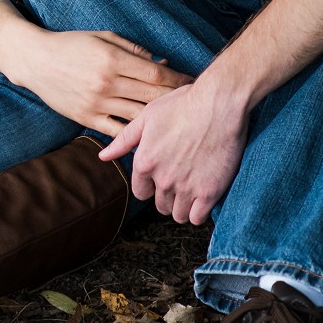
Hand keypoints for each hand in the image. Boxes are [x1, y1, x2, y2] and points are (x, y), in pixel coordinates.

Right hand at [7, 29, 190, 137]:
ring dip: (160, 119)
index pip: (155, 74)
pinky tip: (150, 137)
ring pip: (138, 116)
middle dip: (175, 99)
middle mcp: (106, 82)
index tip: (192, 82)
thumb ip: (133, 49)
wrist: (35, 60)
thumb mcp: (103, 37)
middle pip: (151, 96)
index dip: (178, 80)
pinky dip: (134, 135)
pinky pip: (116, 131)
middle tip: (192, 103)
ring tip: (176, 121)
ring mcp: (96, 103)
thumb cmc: (71, 44)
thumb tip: (162, 61)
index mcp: (112, 59)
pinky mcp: (86, 118)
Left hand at [99, 72, 248, 221]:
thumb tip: (103, 156)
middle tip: (181, 181)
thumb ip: (125, 140)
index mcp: (145, 162)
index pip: (140, 192)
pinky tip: (203, 198)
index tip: (162, 177)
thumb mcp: (147, 116)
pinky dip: (199, 212)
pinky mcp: (209, 192)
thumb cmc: (183, 105)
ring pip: (178, 215)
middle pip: (160, 205)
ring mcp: (186, 187)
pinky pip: (197, 218)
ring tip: (192, 191)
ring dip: (183, 207)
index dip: (151, 186)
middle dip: (168, 197)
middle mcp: (163, 178)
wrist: (219, 104)